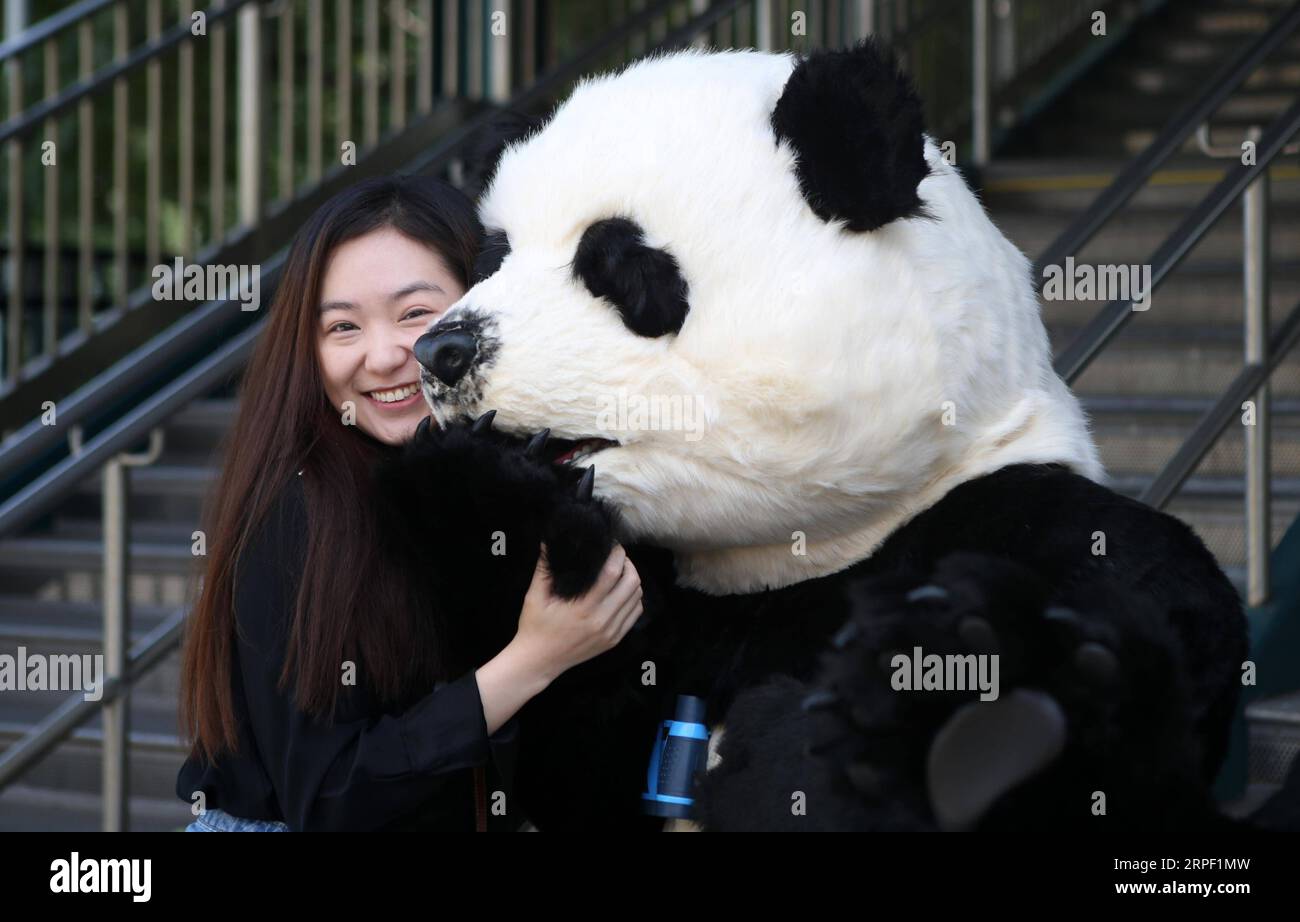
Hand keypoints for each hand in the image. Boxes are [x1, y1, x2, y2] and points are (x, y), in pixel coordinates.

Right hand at [513, 542, 643, 683]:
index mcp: (583, 608)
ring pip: (637, 598)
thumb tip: (548, 540)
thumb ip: (544, 568)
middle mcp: (601, 620)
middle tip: (618, 557)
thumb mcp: (534, 596)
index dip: (617, 555)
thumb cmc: (534, 626)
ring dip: (633, 581)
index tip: (613, 545)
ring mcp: (610, 632)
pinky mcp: (614, 640)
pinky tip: (622, 592)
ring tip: (621, 572)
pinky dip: (634, 600)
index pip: (612, 573)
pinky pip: (635, 615)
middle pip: (631, 584)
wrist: (539, 661)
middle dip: (629, 564)